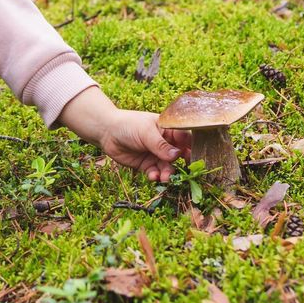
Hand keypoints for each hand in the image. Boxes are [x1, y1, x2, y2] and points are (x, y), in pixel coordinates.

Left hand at [55, 87, 191, 182]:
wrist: (107, 132)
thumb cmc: (128, 125)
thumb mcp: (146, 132)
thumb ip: (161, 145)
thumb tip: (177, 155)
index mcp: (168, 130)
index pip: (185, 139)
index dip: (192, 148)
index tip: (197, 158)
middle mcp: (164, 143)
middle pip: (179, 156)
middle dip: (182, 165)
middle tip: (185, 173)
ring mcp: (156, 155)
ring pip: (168, 167)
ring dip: (168, 173)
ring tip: (164, 177)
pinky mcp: (146, 165)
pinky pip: (155, 173)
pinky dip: (156, 176)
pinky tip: (153, 176)